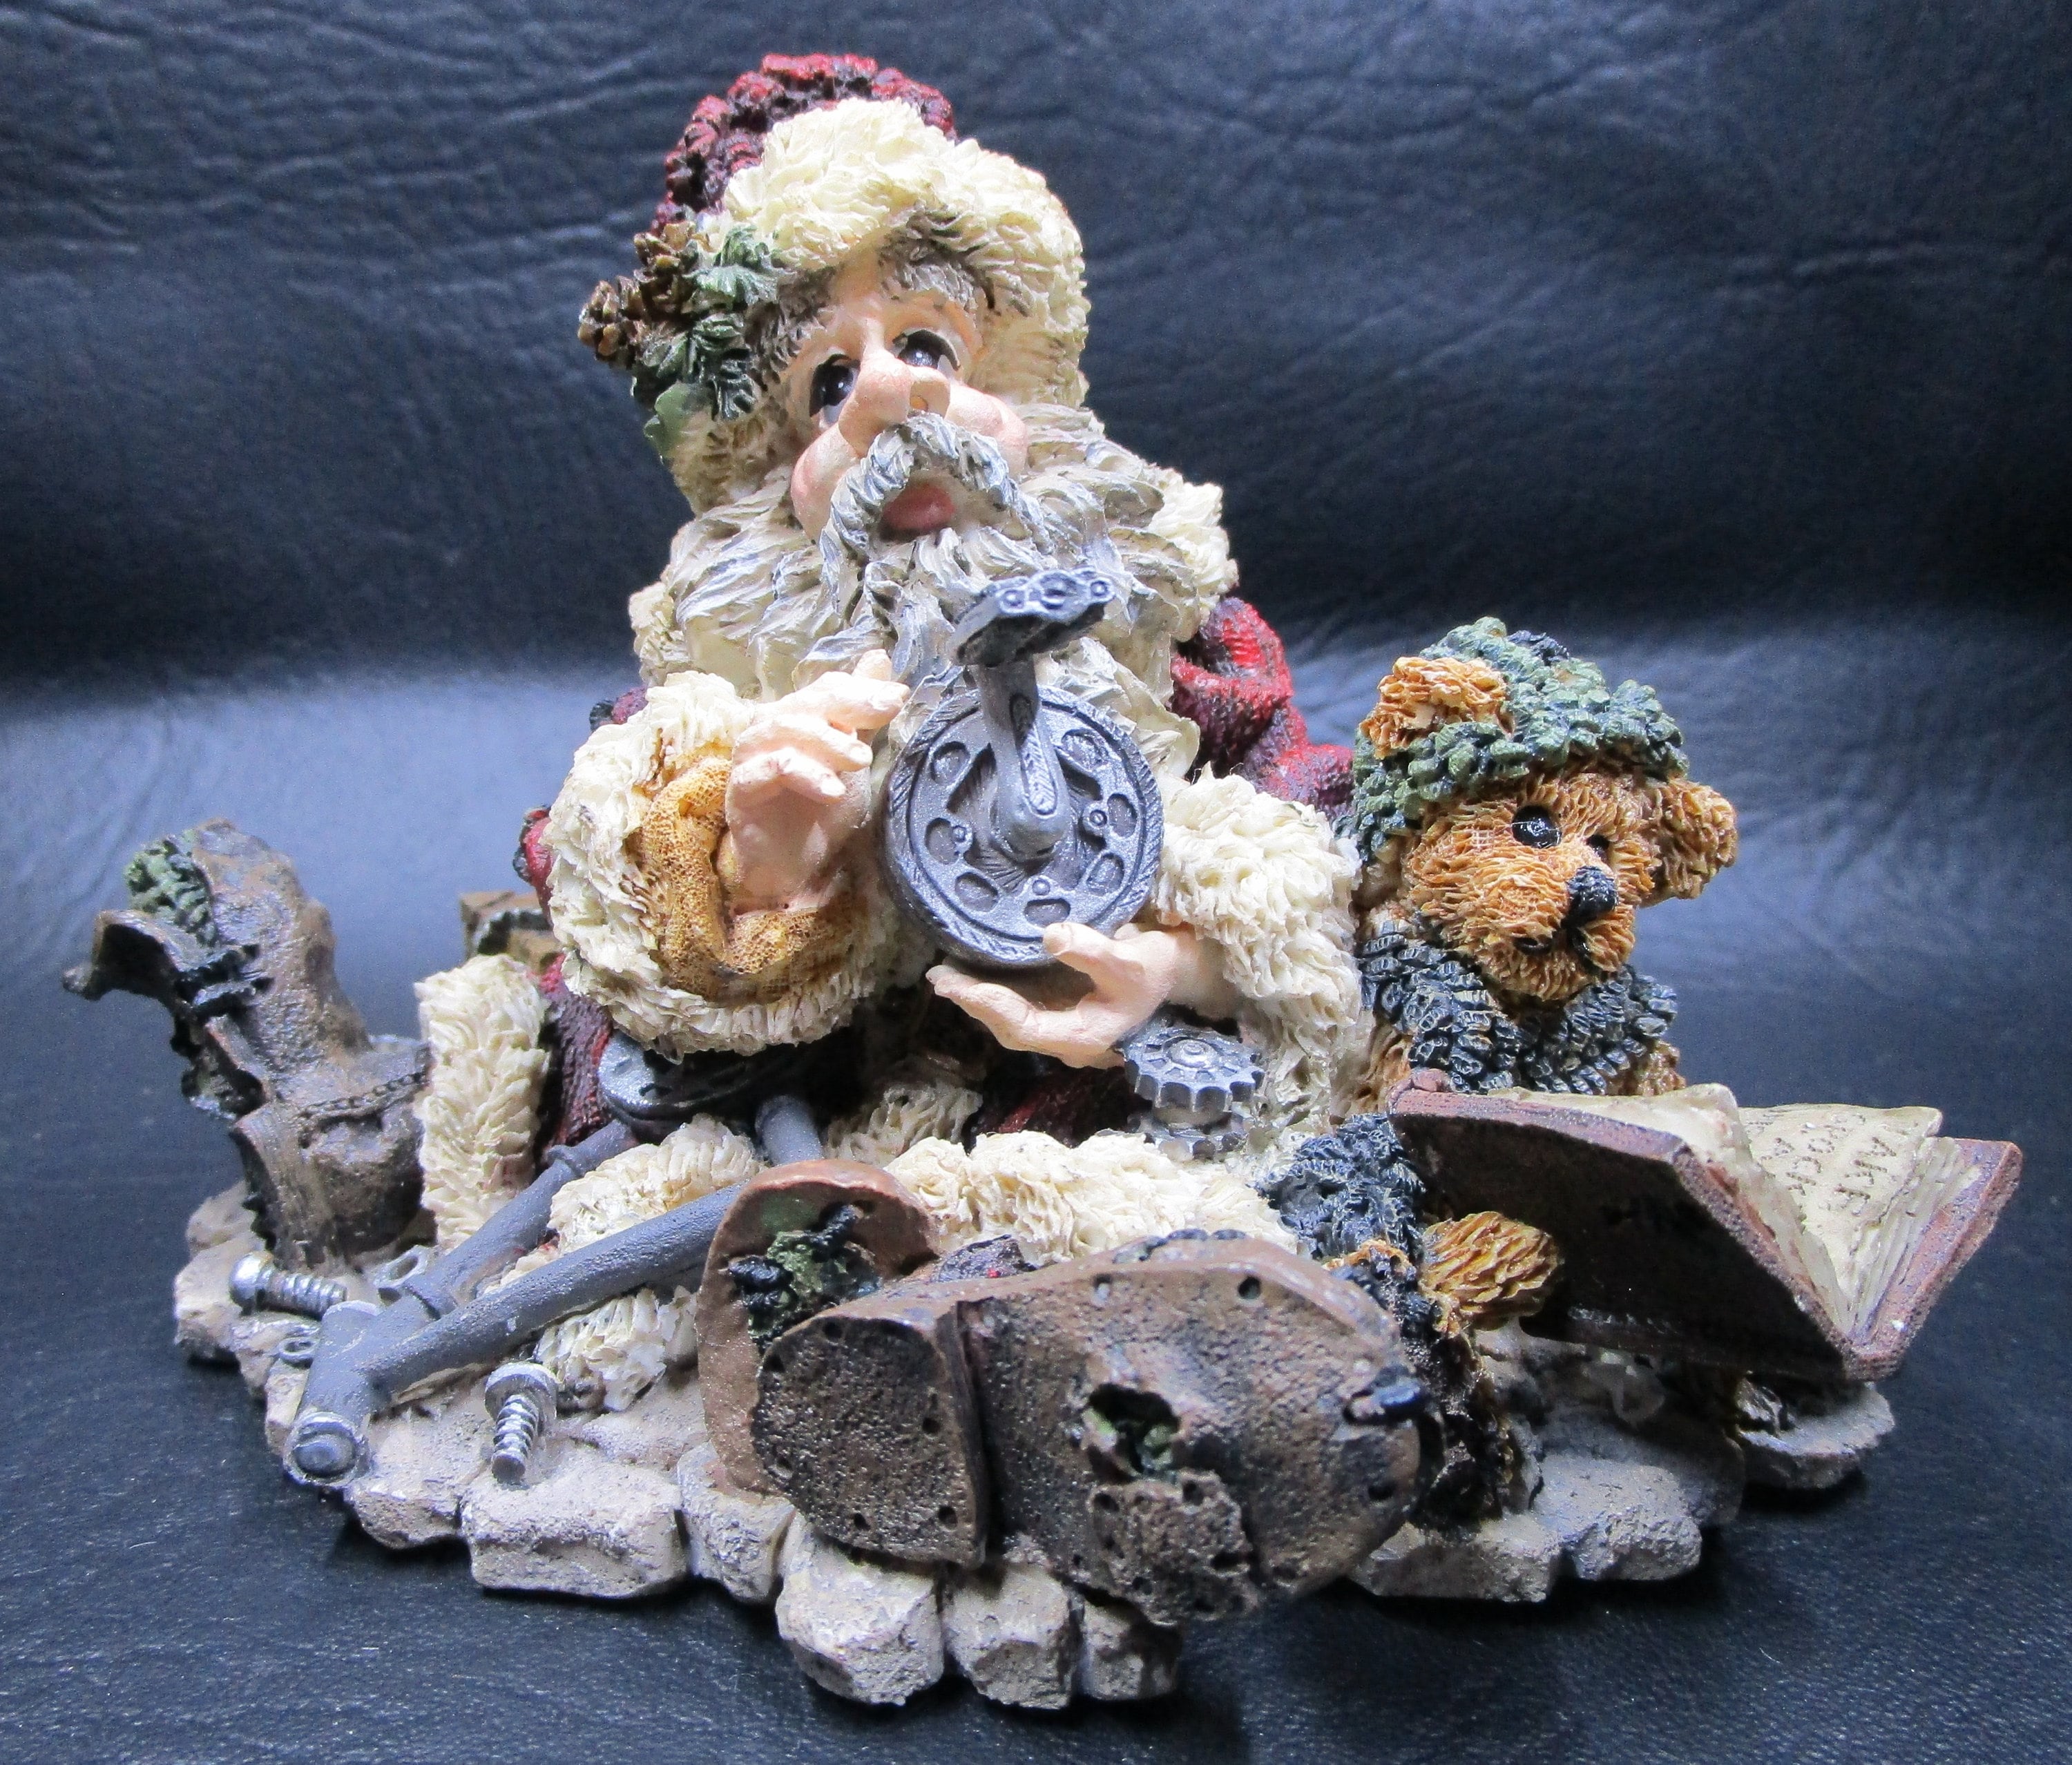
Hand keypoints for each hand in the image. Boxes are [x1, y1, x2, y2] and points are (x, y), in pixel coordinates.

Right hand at [722, 651, 907, 912]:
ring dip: (827, 741)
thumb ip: (863, 713)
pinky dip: (804, 775)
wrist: (790, 864)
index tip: (898, 698)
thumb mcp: (851, 758)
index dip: (862, 689)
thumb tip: (879, 657)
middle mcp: (768, 728)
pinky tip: (832, 791)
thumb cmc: (817, 810)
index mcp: (795, 716)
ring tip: (859, 760)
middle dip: (849, 706)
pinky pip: (769, 771)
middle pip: (806, 702)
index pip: (827, 688)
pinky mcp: (741, 789)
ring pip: (785, 730)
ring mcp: (750, 757)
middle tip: (885, 715)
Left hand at [927, 923, 1237, 1067]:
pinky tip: (971, 971)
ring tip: (944, 974)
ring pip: (1009, 1018)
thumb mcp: (1132, 959)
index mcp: (1082, 1036)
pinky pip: (1016, 1004)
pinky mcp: (1055, 1008)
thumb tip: (1050, 935)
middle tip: (940, 978)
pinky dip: (992, 990)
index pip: (1023, 1027)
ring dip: (977, 997)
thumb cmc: (1153, 969)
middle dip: (973, 1003)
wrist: (1171, 973)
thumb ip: (1094, 951)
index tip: (957, 985)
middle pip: (1009, 1027)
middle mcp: (1065, 1038)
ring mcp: (1058, 1024)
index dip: (989, 1006)